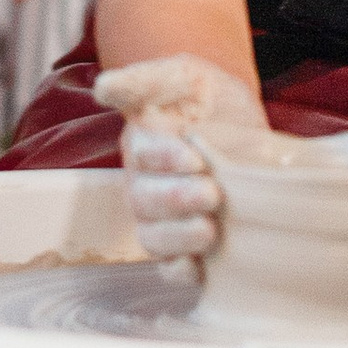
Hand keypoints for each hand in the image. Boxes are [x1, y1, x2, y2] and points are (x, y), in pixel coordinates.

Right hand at [95, 53, 269, 263]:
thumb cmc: (205, 97)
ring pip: (153, 238)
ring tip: (209, 230)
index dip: (164, 159)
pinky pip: (171, 268)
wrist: (243, 122)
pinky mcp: (189, 244)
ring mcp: (165, 218)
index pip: (142, 155)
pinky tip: (199, 267)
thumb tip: (104, 87)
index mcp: (142, 145)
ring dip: (178, 238)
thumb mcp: (184, 76)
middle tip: (212, 193)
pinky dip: (180, 272)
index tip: (196, 156)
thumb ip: (147, 79)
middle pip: (144, 202)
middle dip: (176, 200)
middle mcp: (146, 185)